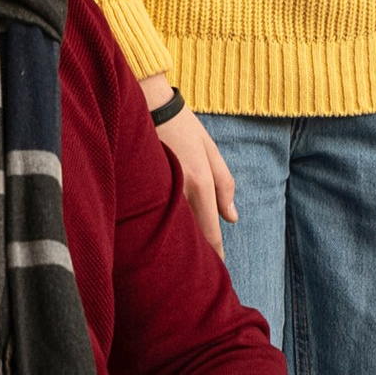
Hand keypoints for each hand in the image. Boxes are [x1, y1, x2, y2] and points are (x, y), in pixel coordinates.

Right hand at [141, 75, 236, 259]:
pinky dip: (163, 225)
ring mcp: (157, 191)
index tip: (218, 271)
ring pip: (172, 227)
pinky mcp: (143, 189)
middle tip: (202, 270)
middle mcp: (178, 191)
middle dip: (197, 253)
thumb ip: (224, 184)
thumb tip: (233, 218)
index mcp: (199, 183)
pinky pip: (155, 215)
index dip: (214, 254)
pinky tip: (163, 233)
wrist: (146, 104)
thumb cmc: (182, 125)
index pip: (209, 232)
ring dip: (180, 242)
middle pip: (190, 236)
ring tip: (183, 259)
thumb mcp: (210, 150)